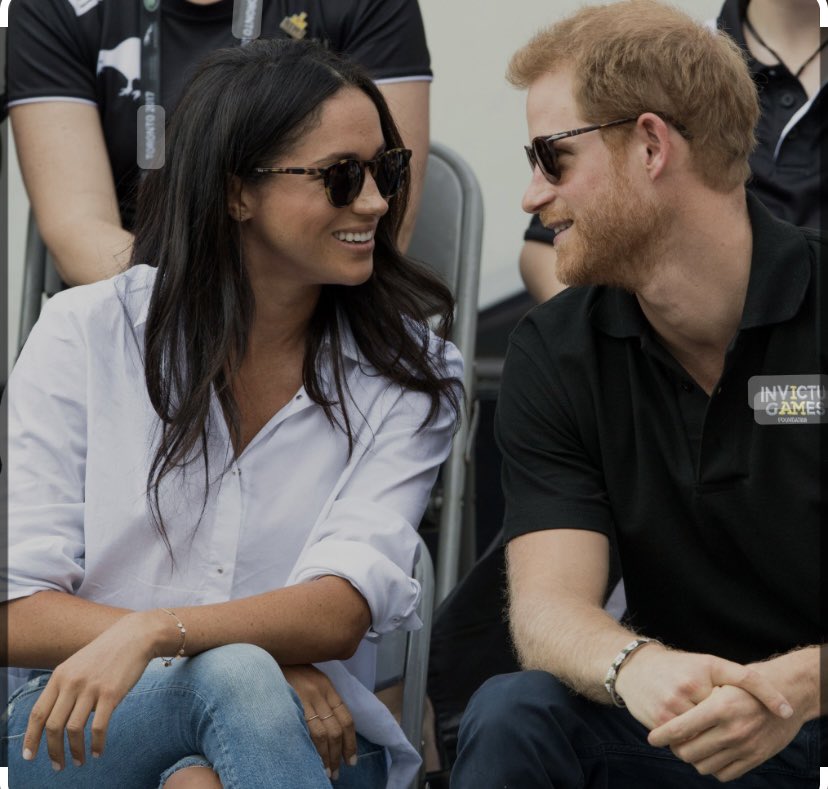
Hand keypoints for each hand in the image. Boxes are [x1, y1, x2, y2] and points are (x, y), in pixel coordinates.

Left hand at [21, 610, 162, 770]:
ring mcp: (92, 688)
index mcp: (60, 675)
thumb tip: (59, 719)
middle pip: (53, 726)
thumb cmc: (107, 652)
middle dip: (53, 751)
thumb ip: (65, 687)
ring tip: (79, 762)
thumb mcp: (78, 664)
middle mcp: (72, 682)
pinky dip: (97, 744)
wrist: (135, 636)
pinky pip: (99, 727)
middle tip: (58, 765)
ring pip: (74, 729)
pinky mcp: (112, 693)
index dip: (31, 738)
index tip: (30, 755)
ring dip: (75, 751)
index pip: (38, 713)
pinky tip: (98, 752)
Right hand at [282, 664, 355, 779]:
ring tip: (327, 772)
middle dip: (339, 753)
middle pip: (336, 729)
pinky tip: (312, 761)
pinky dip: (312, 749)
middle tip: (338, 771)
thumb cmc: (288, 670)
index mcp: (327, 686)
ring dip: (326, 757)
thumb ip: (321, 698)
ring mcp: (305, 698)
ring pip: (323, 734)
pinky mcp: (290, 704)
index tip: (351, 759)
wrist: (267, 656)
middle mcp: (319, 692)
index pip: (346, 718)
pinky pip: (306, 731)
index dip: (351, 741)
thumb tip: (331, 725)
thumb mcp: (310, 679)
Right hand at [615, 645, 791, 730]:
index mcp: (704, 671)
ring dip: (710, 739)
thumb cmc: (678, 667)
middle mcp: (689, 687)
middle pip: (723, 719)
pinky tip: (691, 735)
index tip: (785, 710)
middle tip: (736, 724)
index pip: (742, 686)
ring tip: (712, 733)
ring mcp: (672, 705)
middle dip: (731, 723)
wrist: (635, 668)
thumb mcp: (707, 664)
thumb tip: (779, 705)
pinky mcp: (659, 720)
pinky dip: (690, 743)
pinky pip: (684, 743)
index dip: (766, 697)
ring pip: (704, 735)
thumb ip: (739, 678)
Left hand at [648, 684, 800, 780]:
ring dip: (693, 758)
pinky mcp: (755, 759)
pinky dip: (712, 766)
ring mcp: (745, 747)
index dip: (662, 735)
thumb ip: (694, 697)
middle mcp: (733, 730)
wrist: (787, 692)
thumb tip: (666, 715)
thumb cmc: (744, 682)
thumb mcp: (719, 679)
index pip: (681, 729)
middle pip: (688, 752)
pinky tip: (709, 752)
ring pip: (703, 766)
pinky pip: (724, 774)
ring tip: (690, 744)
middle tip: (672, 740)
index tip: (652, 738)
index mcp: (719, 707)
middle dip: (676, 747)